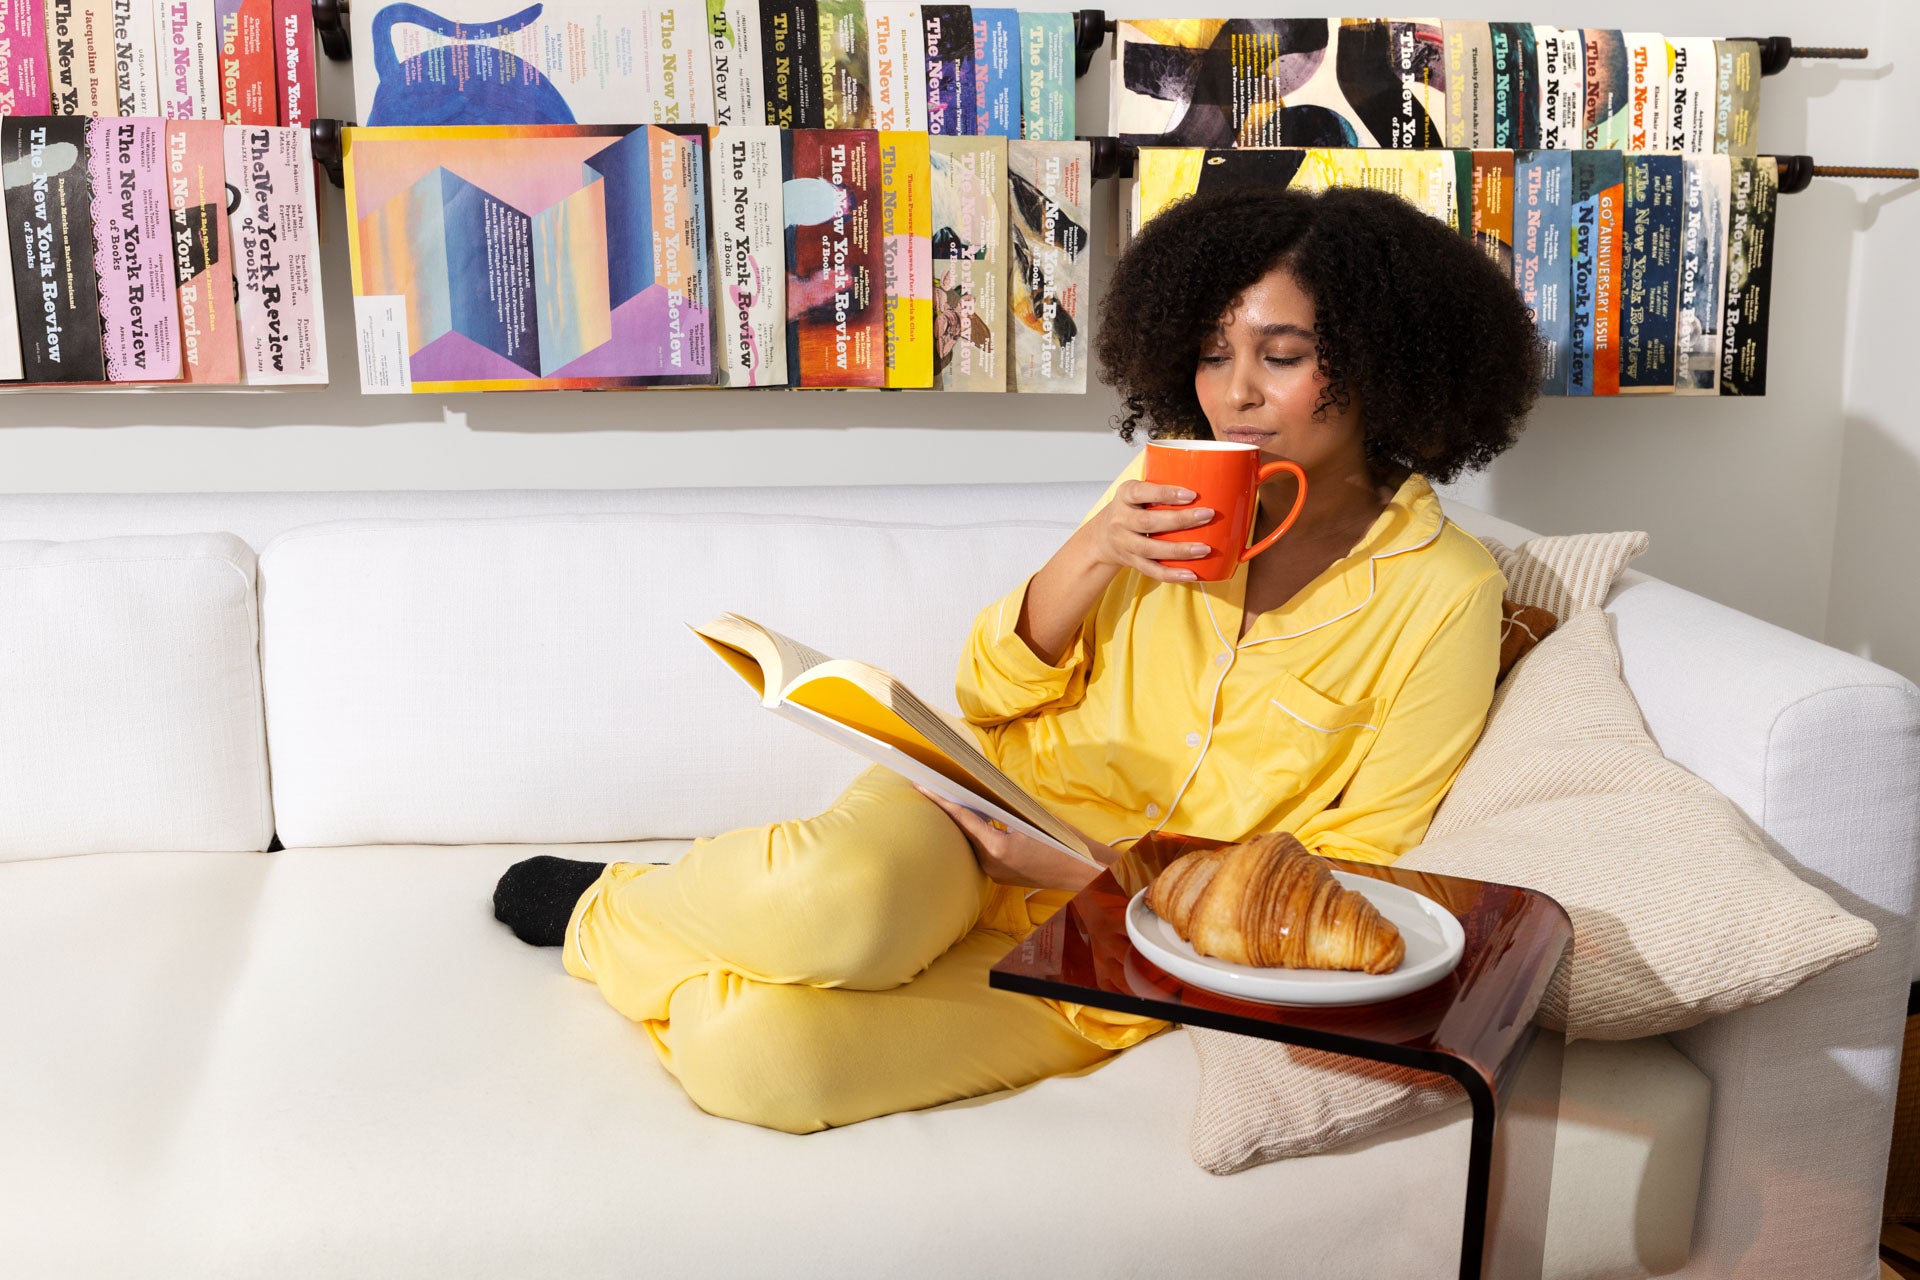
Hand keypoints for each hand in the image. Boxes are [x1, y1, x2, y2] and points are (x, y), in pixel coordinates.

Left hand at [914, 788, 1116, 891]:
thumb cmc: (1062, 842)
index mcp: (998, 848)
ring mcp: (994, 872)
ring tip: (946, 800)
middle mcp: (991, 864)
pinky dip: (975, 834)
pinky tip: (971, 820)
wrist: (1081, 873)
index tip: (922, 787)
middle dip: (947, 810)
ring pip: (971, 841)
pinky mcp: (999, 876)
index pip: (962, 818)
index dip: (941, 801)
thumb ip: (1003, 808)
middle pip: (962, 831)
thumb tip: (982, 794)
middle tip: (928, 788)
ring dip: (961, 823)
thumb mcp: (1032, 817)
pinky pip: (981, 851)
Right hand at [1085, 480, 1216, 582]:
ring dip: (1179, 550)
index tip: (1191, 494)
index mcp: (1125, 496)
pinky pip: (1152, 570)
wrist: (1103, 537)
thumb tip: (1208, 479)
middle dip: (1180, 520)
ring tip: (1204, 549)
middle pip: (1148, 522)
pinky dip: (1172, 574)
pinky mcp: (1132, 561)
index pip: (1142, 492)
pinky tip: (1191, 574)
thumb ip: (1162, 486)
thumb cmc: (1131, 508)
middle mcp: (1121, 520)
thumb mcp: (1138, 491)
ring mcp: (1125, 543)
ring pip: (1151, 549)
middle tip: (1207, 515)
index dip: (1166, 493)